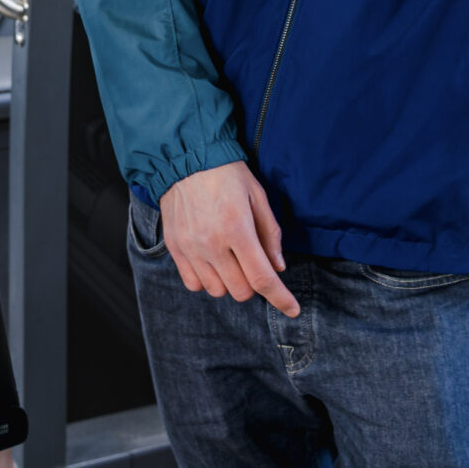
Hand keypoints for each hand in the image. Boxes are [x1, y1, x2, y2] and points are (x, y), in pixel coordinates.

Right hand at [159, 161, 297, 316]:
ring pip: (217, 291)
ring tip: (231, 260)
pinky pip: (193, 284)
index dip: (281, 298)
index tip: (293, 309)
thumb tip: (278, 266)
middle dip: (254, 284)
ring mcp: (190, 248)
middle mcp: (212, 243)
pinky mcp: (175, 249)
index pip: (262, 277)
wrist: (185, 158)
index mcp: (237, 228)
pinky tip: (212, 262)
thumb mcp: (257, 195)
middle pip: (240, 290)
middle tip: (253, 263)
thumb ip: (270, 233)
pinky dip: (206, 280)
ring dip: (230, 283)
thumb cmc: (226, 174)